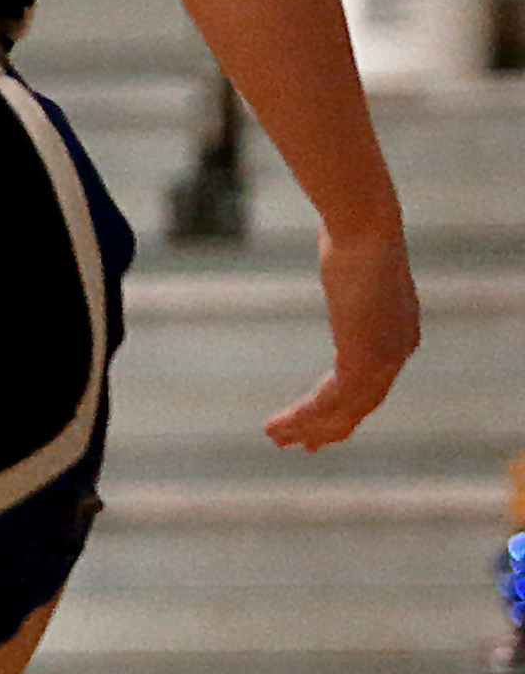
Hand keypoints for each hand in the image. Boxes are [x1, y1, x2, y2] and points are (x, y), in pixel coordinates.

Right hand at [265, 222, 420, 449]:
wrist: (365, 227)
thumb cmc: (355, 231)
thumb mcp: (354, 263)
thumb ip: (353, 279)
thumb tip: (343, 256)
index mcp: (400, 332)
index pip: (373, 380)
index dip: (344, 406)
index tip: (317, 420)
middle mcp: (399, 351)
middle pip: (362, 403)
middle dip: (328, 427)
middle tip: (299, 446)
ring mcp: (386, 358)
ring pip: (346, 410)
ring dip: (308, 428)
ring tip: (274, 437)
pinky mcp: (364, 360)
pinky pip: (332, 401)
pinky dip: (304, 417)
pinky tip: (279, 424)